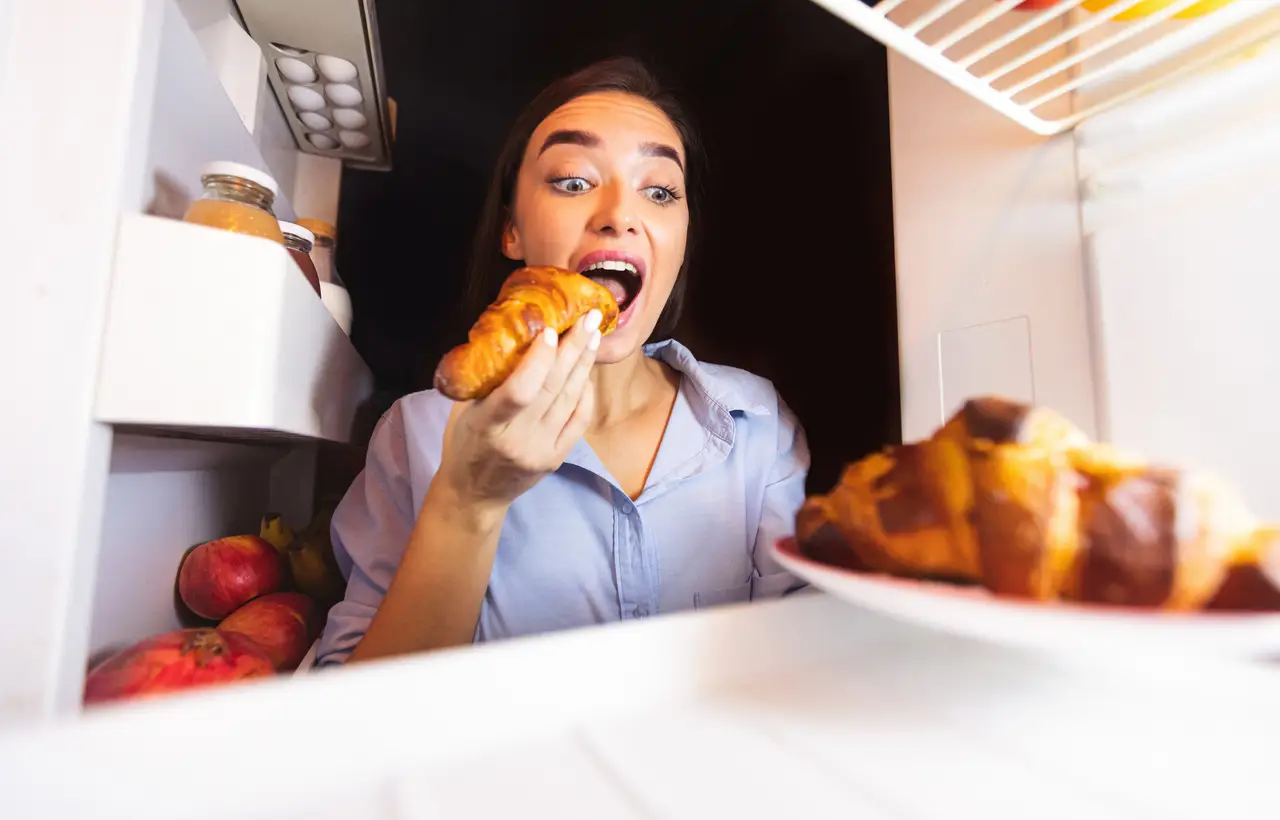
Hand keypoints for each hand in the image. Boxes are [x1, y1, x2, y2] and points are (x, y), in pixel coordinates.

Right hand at [436, 309, 602, 511]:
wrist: (475, 494)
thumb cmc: (465, 443)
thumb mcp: (464, 410)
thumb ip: (487, 378)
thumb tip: (514, 333)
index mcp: (487, 425)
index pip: (519, 391)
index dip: (537, 361)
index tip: (549, 330)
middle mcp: (517, 440)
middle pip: (552, 389)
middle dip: (572, 349)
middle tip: (588, 317)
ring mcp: (541, 450)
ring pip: (569, 400)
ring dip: (583, 364)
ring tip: (593, 334)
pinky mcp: (556, 458)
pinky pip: (578, 419)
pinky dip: (585, 392)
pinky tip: (587, 370)